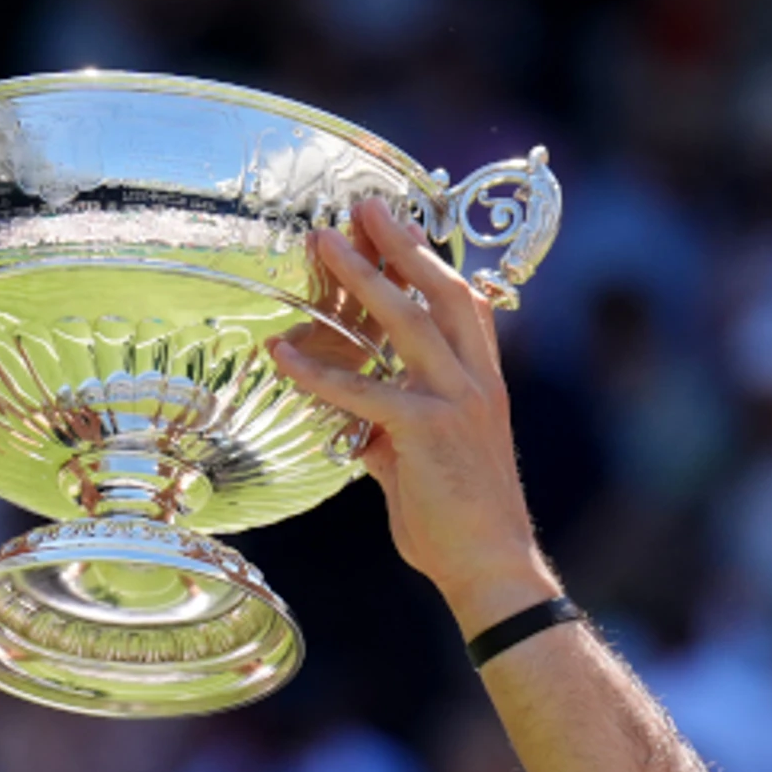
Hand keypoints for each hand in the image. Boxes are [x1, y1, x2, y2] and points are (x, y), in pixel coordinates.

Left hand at [269, 196, 550, 626]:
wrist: (490, 567)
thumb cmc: (459, 523)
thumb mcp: (424, 465)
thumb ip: (394, 434)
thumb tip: (361, 428)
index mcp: (483, 385)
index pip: (464, 305)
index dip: (432, 259)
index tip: (401, 221)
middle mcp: (477, 384)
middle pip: (442, 293)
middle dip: (403, 244)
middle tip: (364, 204)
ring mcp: (457, 404)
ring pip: (409, 324)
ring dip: (362, 279)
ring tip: (322, 243)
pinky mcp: (428, 432)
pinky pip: (366, 391)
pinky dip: (320, 371)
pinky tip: (282, 353)